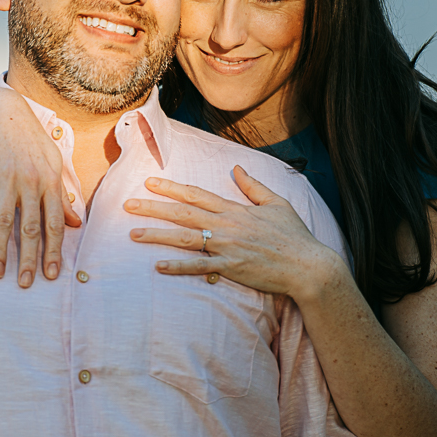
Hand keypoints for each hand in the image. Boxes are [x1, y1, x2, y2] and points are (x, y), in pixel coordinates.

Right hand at [0, 89, 80, 285]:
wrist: (0, 112)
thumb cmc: (31, 139)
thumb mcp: (54, 163)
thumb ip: (63, 194)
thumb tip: (76, 223)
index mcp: (49, 182)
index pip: (54, 223)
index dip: (53, 250)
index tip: (51, 274)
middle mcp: (29, 183)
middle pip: (30, 228)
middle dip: (29, 258)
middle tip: (26, 284)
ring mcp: (5, 180)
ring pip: (3, 223)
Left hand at [125, 165, 330, 296]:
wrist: (308, 265)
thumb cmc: (295, 236)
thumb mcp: (277, 203)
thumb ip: (253, 186)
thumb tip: (237, 168)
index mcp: (235, 210)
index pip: (197, 194)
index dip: (171, 188)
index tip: (149, 182)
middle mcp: (227, 226)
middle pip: (183, 213)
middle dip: (153, 207)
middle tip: (127, 205)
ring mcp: (228, 247)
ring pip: (185, 239)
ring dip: (158, 236)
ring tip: (133, 235)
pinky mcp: (232, 268)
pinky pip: (199, 267)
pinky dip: (178, 267)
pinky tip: (159, 266)